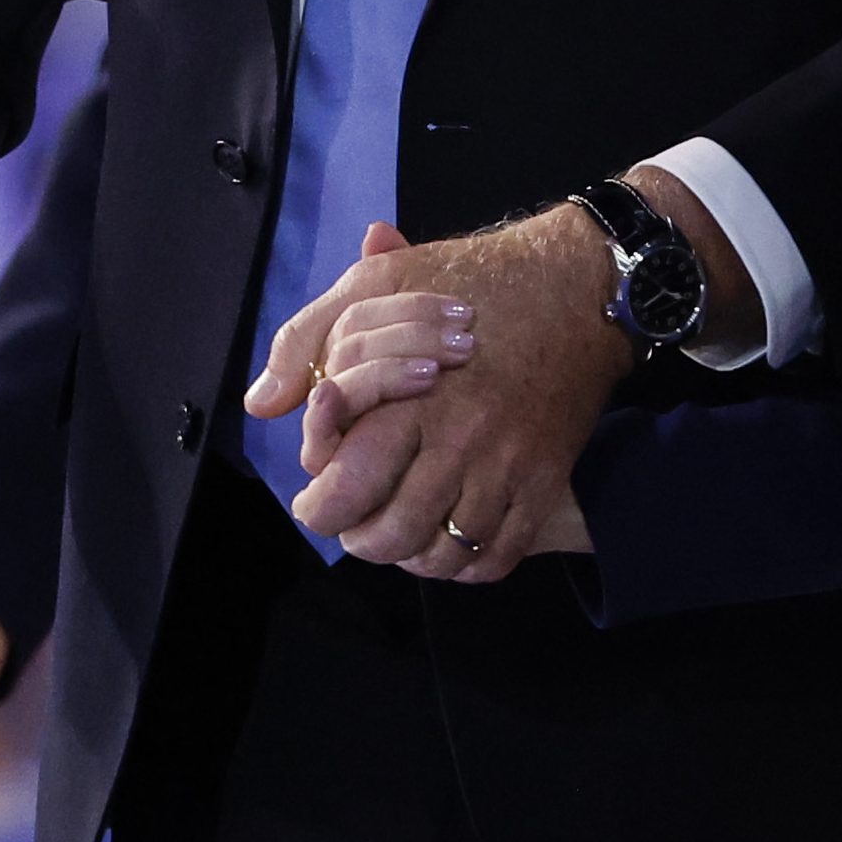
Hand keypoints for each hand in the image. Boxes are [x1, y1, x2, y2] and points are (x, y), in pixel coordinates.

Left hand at [245, 206, 633, 583]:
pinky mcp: (544, 479)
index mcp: (413, 397)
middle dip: (360, 537)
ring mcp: (508, 465)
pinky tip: (451, 534)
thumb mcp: (380, 285)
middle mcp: (461, 441)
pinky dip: (465, 562)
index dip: (319, 506)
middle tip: (358, 519)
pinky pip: (494, 557)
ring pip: (441, 554)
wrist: (580, 284)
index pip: (346, 488)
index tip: (318, 496)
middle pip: (390, 534)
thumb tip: (261, 402)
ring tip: (403, 526)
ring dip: (411, 553)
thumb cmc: (476, 279)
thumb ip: (308, 338)